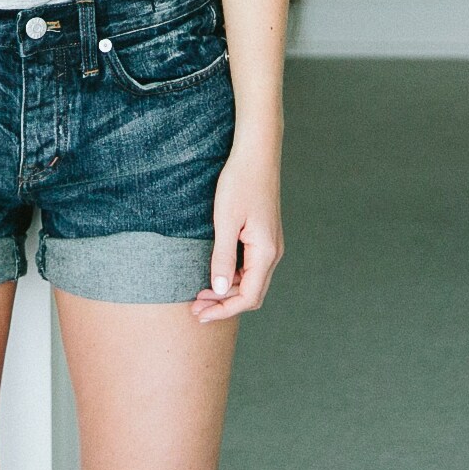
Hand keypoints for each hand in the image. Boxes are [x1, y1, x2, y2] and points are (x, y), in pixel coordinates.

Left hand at [192, 149, 282, 322]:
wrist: (256, 154)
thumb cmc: (239, 182)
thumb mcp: (225, 221)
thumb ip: (223, 258)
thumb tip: (221, 291)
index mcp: (266, 252)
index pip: (249, 297)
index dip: (224, 310)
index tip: (200, 315)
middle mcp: (273, 253)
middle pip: (252, 294)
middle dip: (224, 305)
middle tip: (195, 308)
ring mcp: (271, 245)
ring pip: (252, 282)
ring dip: (228, 292)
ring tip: (201, 295)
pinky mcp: (265, 237)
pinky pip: (252, 268)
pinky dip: (234, 278)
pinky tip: (216, 276)